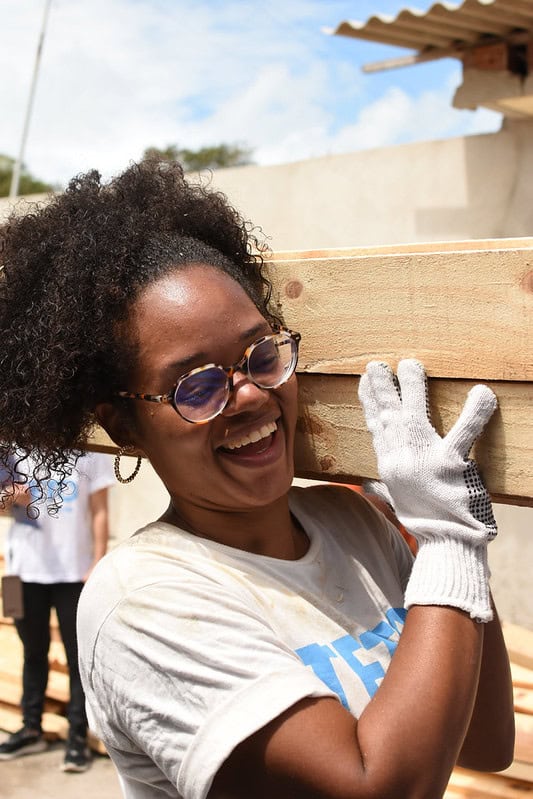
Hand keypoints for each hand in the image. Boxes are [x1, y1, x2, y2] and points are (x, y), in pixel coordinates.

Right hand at [358, 359, 496, 620]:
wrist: (446, 543)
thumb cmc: (425, 522)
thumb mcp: (397, 503)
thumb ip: (382, 488)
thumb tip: (367, 484)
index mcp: (389, 466)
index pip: (375, 427)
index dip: (368, 401)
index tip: (365, 380)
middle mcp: (401, 459)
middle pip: (388, 415)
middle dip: (382, 387)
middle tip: (378, 365)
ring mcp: (425, 459)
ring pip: (415, 415)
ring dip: (413, 387)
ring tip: (411, 365)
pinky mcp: (452, 464)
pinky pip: (465, 432)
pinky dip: (475, 412)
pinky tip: (482, 393)